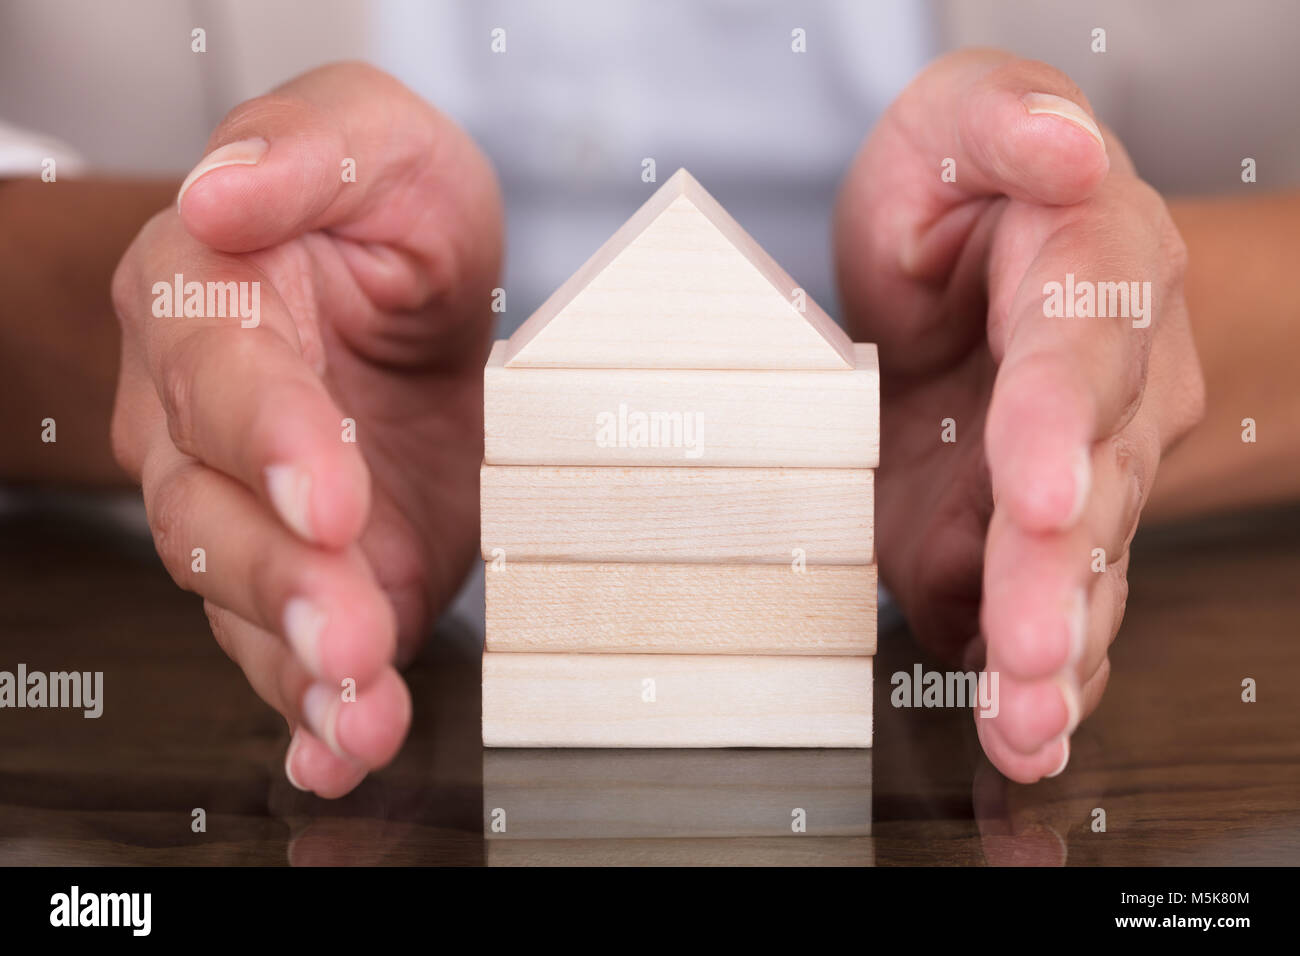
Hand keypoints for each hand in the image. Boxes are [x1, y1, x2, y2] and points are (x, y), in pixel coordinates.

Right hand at [110, 63, 501, 796]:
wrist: (402, 291)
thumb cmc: (380, 211)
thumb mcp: (372, 139)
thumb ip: (306, 150)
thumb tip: (224, 189)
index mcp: (205, 304)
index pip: (224, 378)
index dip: (272, 438)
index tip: (328, 494)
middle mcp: (203, 424)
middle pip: (215, 517)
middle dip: (284, 583)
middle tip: (349, 634)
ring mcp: (256, 514)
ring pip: (249, 604)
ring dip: (304, 669)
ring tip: (360, 714)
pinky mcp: (324, 573)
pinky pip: (294, 653)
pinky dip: (318, 712)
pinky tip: (343, 750)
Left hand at [834, 50, 1204, 781]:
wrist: (971, 279)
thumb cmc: (962, 198)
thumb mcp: (960, 123)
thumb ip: (1006, 124)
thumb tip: (1063, 147)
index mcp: (1089, 274)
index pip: (1080, 347)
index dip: (1059, 419)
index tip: (1035, 489)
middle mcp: (1105, 389)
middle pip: (1090, 486)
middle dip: (1057, 575)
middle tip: (1031, 651)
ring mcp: (1071, 477)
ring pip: (1081, 570)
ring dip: (1054, 654)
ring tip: (1025, 725)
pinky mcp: (1020, 538)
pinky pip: (1051, 611)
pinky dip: (1040, 680)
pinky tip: (1023, 734)